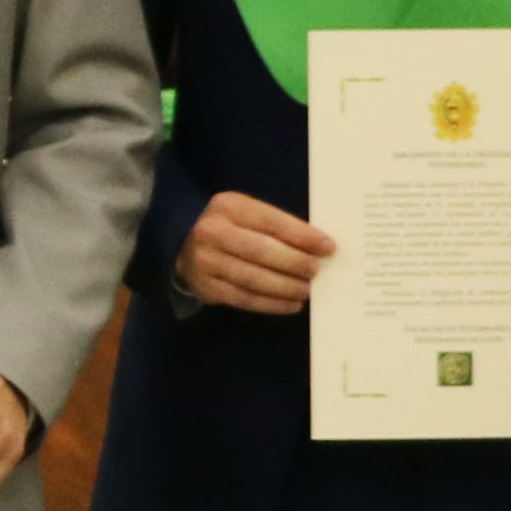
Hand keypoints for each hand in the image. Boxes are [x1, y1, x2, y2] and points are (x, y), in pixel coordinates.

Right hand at [173, 190, 331, 314]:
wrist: (183, 246)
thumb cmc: (230, 229)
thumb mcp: (246, 214)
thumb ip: (276, 227)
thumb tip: (319, 247)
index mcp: (228, 206)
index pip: (271, 221)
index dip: (301, 235)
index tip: (328, 246)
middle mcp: (212, 231)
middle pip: (261, 250)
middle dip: (294, 262)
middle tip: (316, 271)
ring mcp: (205, 261)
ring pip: (253, 278)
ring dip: (285, 286)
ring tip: (306, 290)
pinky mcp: (206, 287)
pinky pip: (244, 298)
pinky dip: (271, 304)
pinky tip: (290, 304)